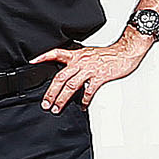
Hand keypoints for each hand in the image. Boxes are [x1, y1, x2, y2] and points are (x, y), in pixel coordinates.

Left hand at [35, 33, 151, 113]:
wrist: (125, 51)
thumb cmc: (109, 54)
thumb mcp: (89, 53)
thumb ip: (78, 61)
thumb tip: (69, 70)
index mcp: (77, 55)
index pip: (56, 53)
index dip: (44, 56)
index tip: (33, 62)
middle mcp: (81, 62)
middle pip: (60, 77)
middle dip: (51, 92)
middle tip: (46, 103)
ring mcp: (90, 70)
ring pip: (71, 86)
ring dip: (62, 98)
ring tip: (57, 107)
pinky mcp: (99, 77)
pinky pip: (89, 91)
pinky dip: (84, 100)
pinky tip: (81, 106)